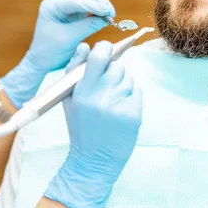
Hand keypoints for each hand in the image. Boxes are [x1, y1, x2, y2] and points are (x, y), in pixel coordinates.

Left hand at [0, 0, 114, 108]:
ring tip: (110, 15)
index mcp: (51, 7)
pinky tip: (106, 17)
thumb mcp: (69, 40)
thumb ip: (87, 27)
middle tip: (111, 12)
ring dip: (100, 4)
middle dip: (98, 0)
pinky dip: (98, 10)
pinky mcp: (73, 14)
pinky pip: (88, 7)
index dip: (94, 5)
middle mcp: (58, 3)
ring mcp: (66, 7)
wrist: (42, 62)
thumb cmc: (50, 52)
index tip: (108, 12)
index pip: (75, 1)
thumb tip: (107, 19)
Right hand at [44, 41, 142, 207]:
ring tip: (112, 104)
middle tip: (105, 89)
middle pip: (117, 66)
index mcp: (82, 90)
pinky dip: (131, 98)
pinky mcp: (134, 114)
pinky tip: (120, 112)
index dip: (105, 48)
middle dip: (112, 73)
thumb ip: (74, 70)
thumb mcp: (69, 98)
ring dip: (122, 87)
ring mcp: (118, 105)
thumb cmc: (80, 127)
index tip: (105, 51)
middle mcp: (101, 96)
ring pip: (128, 79)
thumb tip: (85, 46)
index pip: (99, 55)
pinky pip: (137, 92)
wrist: (93, 161)